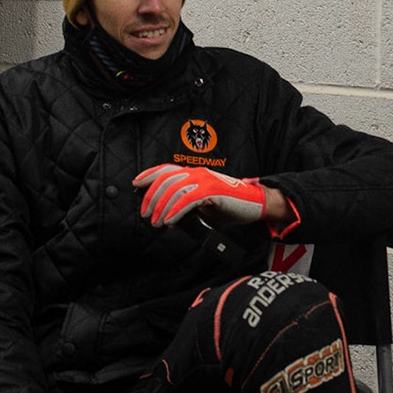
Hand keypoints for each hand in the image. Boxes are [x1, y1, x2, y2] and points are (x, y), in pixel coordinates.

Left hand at [134, 163, 269, 227]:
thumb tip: (169, 222)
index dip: (149, 174)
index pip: (166, 169)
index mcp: (195, 174)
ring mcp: (205, 180)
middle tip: (147, 215)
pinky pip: (187, 200)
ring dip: (161, 207)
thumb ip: (186, 212)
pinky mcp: (212, 191)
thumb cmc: (231, 207)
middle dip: (151, 198)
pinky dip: (175, 211)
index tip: (136, 184)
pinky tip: (170, 221)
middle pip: (165, 180)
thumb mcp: (204, 209)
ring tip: (157, 222)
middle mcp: (198, 173)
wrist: (256, 204)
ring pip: (174, 190)